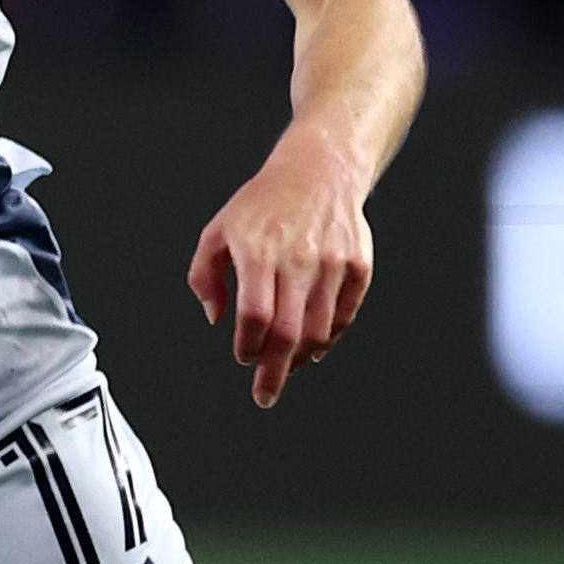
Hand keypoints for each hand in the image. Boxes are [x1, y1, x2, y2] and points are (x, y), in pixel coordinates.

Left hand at [186, 129, 373, 408]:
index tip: (242, 357)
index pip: (255, 316)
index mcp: (260, 251)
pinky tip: (313, 347)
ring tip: (285, 368)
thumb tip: (215, 318)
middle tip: (264, 394)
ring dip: (299, 359)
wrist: (319, 169)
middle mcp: (299, 259)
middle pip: (288, 333)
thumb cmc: (263, 203)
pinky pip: (344, 315)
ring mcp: (333, 263)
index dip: (247, 345)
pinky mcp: (358, 265)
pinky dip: (329, 338)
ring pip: (319, 330)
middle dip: (273, 372)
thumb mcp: (218, 230)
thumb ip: (205, 276)